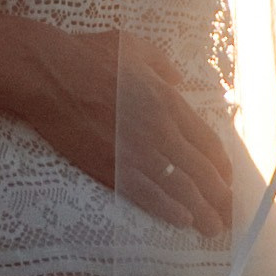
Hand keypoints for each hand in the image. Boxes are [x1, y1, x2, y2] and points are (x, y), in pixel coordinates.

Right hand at [0, 22, 230, 236]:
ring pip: (180, 189)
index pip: (207, 143)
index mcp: (168, 102)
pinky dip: (168, 211)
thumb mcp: (134, 48)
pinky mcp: (112, 170)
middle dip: (219, 196)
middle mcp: (160, 131)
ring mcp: (136, 153)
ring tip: (212, 227)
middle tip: (228, 213)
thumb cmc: (88, 56)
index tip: (227, 179)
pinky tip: (182, 221)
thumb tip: (177, 79)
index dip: (222, 166)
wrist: (48, 77)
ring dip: (201, 211)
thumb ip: (162, 66)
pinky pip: (147, 196)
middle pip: (201, 172)